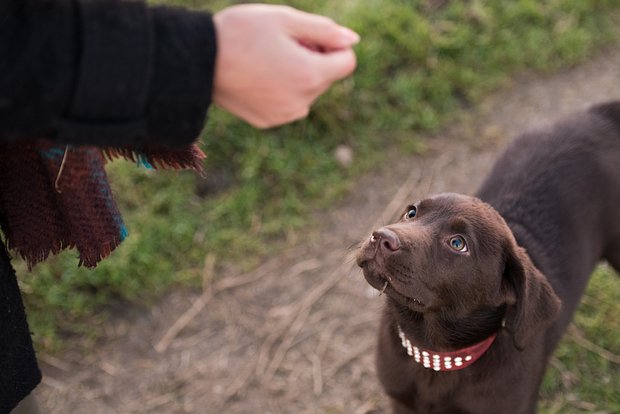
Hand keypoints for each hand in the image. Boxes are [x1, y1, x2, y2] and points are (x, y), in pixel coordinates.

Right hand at [212, 4, 358, 128]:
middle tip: (280, 45)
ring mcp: (284, 116)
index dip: (332, 44)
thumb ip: (325, 30)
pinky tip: (256, 76)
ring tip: (266, 60)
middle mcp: (302, 102)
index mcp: (311, 76)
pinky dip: (281, 89)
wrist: (196, 60)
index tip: (307, 37)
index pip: (348, 61)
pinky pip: (288, 103)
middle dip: (314, 59)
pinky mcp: (268, 121)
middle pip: (326, 76)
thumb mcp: (285, 19)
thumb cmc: (241, 32)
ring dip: (298, 75)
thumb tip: (353, 41)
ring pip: (308, 91)